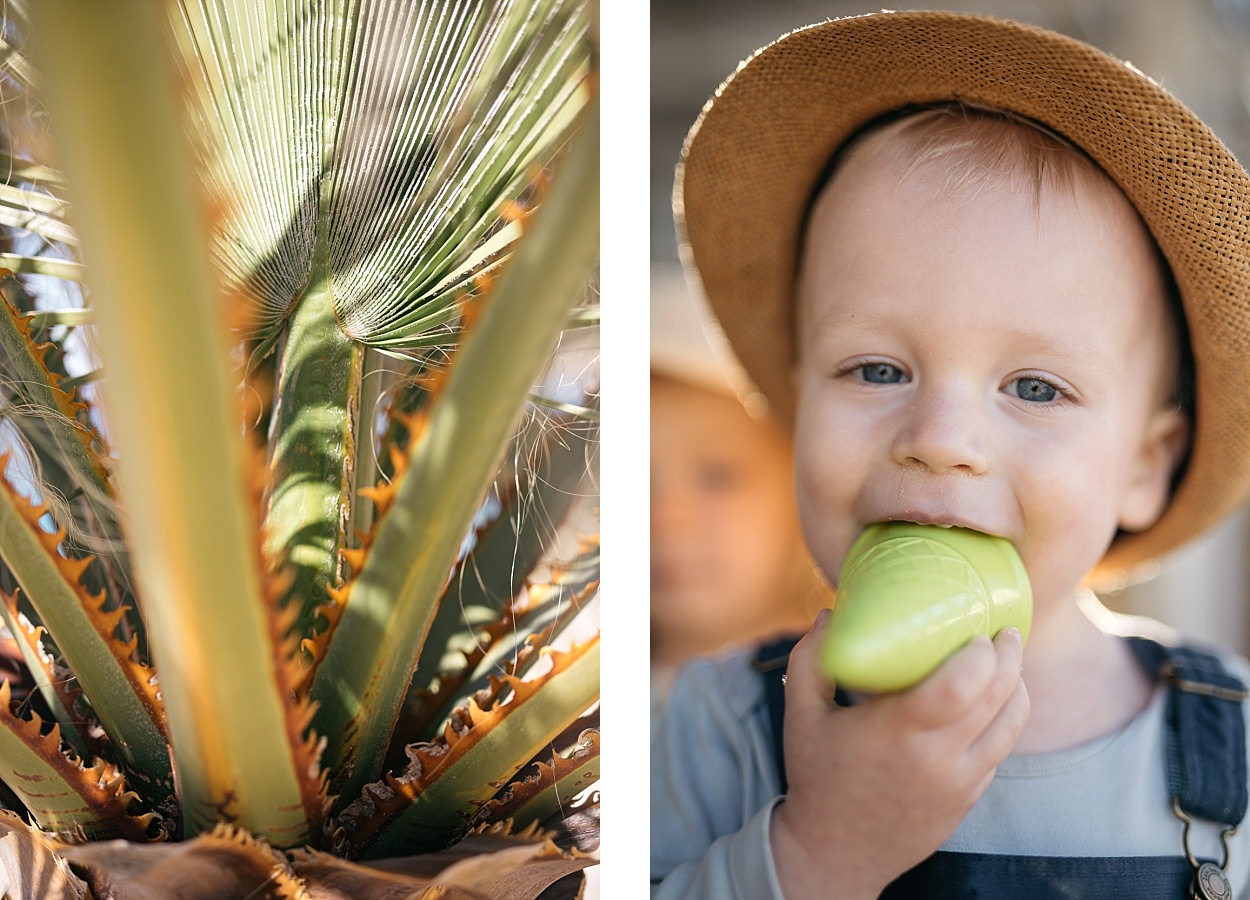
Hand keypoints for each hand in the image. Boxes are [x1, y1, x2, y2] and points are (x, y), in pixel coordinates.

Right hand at [770, 610, 1028, 898]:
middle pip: (998, 697)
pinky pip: (1000, 751)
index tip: (977, 631)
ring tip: (1008, 663)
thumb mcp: (800, 715)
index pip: (962, 685)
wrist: (836, 853)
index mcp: (898, 732)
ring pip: (1011, 726)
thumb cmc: (817, 778)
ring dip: (1017, 688)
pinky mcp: (968, 798)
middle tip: (1005, 632)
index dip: (982, 654)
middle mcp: (938, 758)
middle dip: (1009, 657)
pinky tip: (992, 703)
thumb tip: (831, 613)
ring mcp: (959, 783)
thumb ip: (811, 659)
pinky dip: (1005, 721)